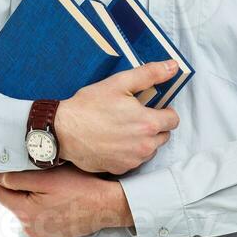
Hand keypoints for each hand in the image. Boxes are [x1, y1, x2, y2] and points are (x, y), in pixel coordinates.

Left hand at [0, 163, 132, 236]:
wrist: (107, 207)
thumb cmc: (80, 189)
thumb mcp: (47, 178)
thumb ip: (17, 179)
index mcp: (25, 213)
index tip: (2, 164)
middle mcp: (29, 228)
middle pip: (10, 201)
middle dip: (16, 186)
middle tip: (33, 171)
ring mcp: (40, 235)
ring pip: (23, 210)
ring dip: (29, 197)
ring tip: (48, 185)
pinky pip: (36, 219)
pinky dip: (40, 208)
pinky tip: (55, 199)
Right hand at [53, 60, 180, 174]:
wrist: (63, 131)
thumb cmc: (88, 107)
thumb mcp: (119, 83)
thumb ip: (149, 74)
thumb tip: (172, 67)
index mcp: (148, 123)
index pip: (173, 119)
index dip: (163, 110)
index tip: (150, 107)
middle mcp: (145, 146)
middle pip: (163, 135)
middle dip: (154, 126)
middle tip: (133, 116)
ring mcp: (132, 160)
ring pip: (150, 149)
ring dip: (143, 140)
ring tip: (122, 128)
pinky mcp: (120, 169)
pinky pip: (134, 160)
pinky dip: (129, 152)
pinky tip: (114, 141)